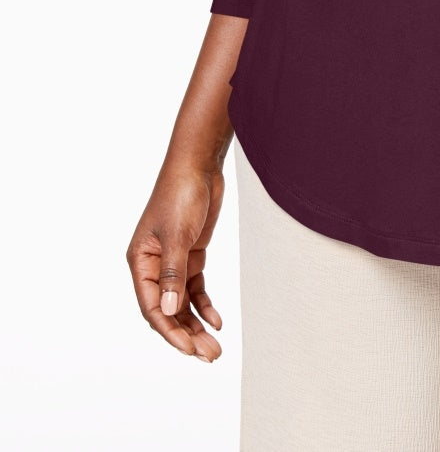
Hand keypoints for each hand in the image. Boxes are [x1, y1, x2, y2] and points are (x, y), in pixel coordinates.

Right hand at [126, 160, 225, 361]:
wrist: (199, 166)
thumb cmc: (180, 194)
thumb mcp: (177, 235)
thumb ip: (174, 274)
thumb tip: (170, 311)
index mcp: (140, 263)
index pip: (153, 307)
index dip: (170, 331)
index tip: (189, 349)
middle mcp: (153, 267)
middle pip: (168, 310)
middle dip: (187, 334)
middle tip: (209, 355)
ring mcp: (173, 262)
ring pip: (182, 303)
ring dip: (197, 324)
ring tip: (215, 347)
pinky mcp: (191, 255)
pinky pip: (195, 288)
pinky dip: (205, 305)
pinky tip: (217, 321)